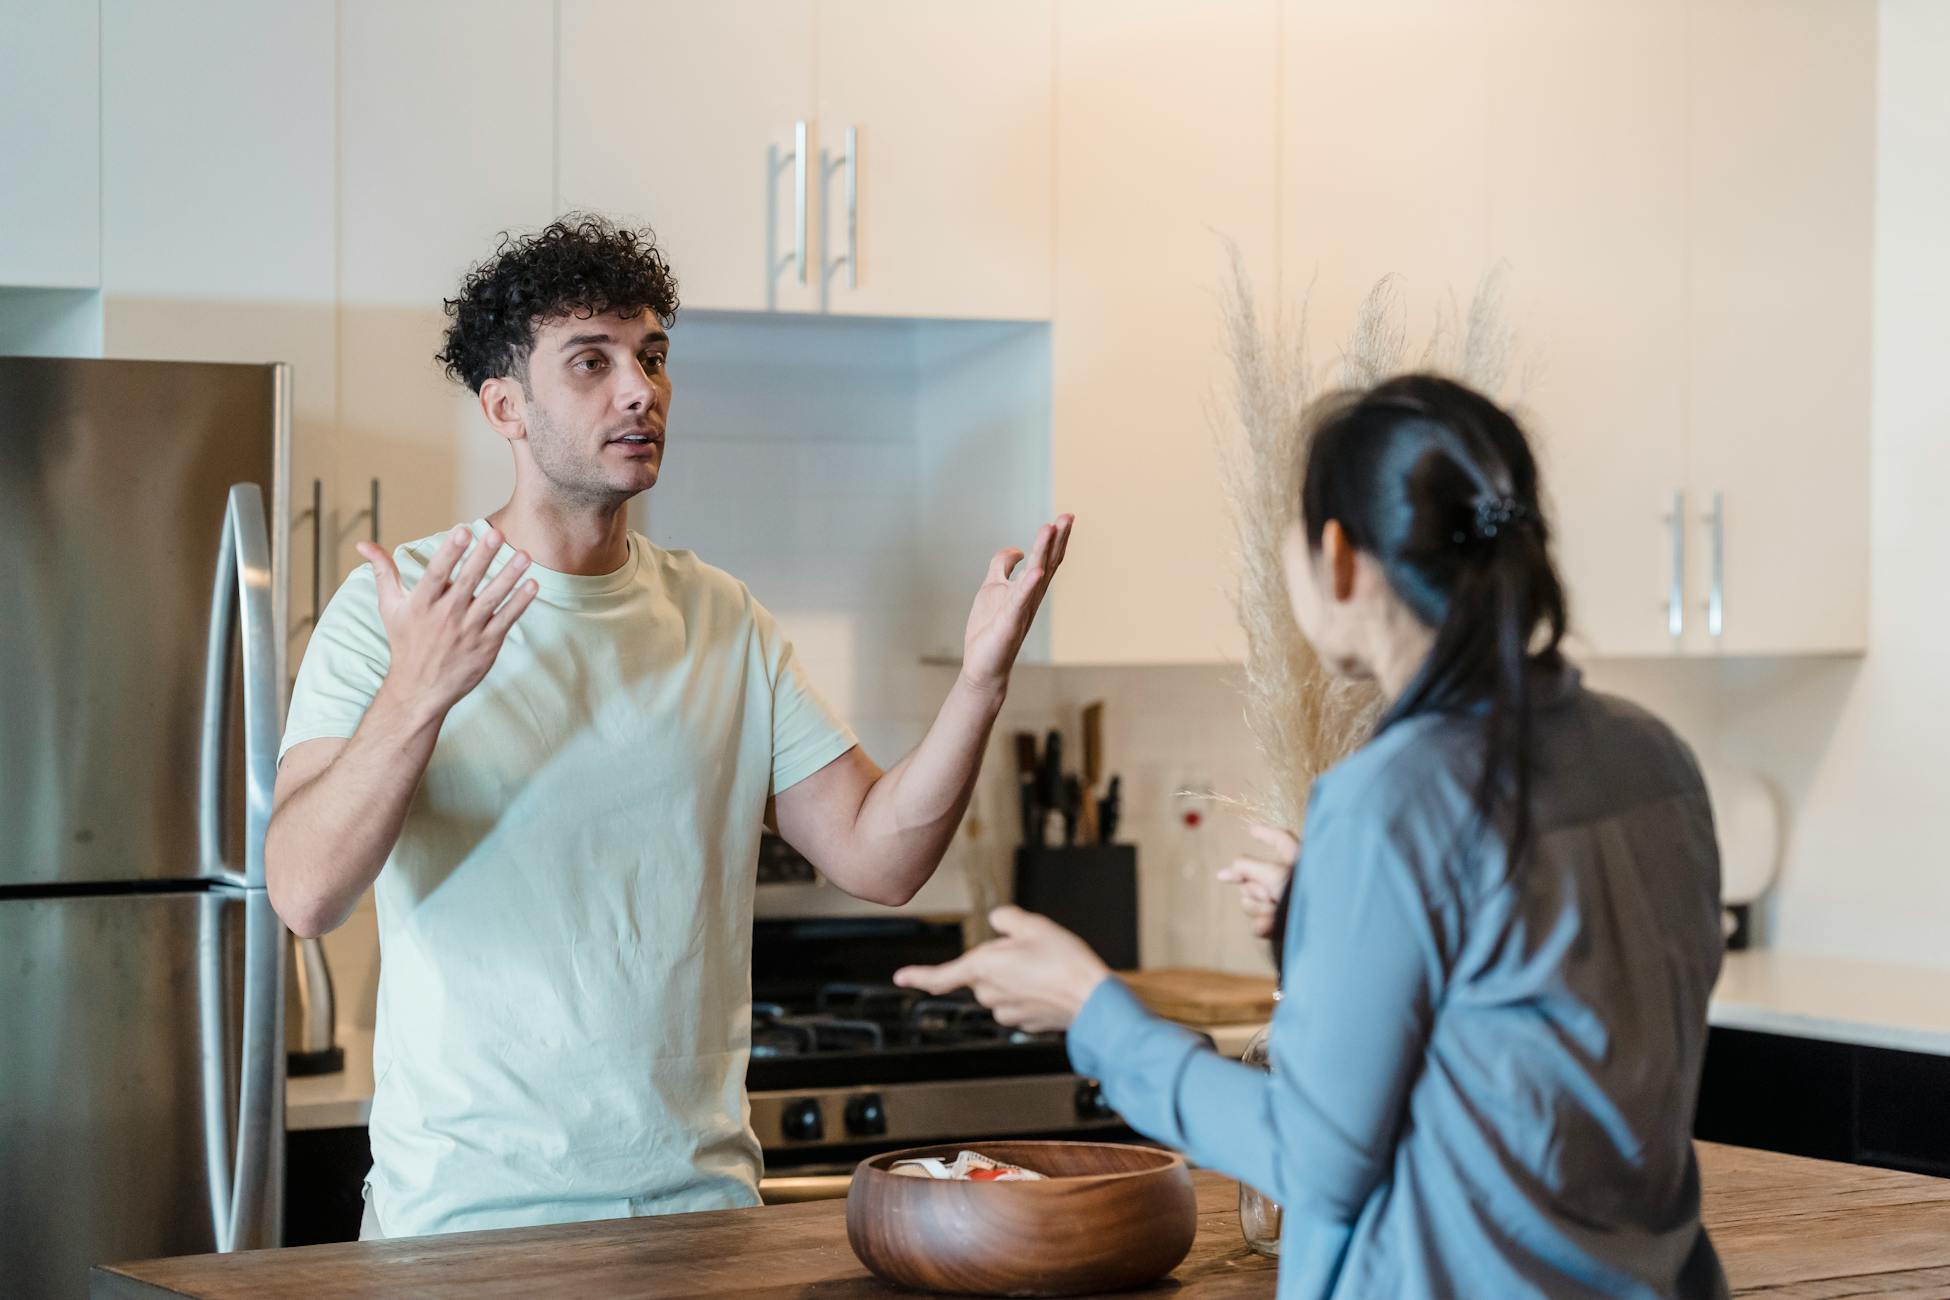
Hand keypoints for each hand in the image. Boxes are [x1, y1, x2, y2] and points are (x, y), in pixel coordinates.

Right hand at [358, 525, 538, 719]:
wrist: (420, 689)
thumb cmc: (405, 642)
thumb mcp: (389, 606)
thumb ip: (383, 571)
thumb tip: (363, 544)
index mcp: (421, 604)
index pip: (437, 573)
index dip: (450, 552)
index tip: (462, 530)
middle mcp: (445, 616)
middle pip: (467, 582)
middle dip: (482, 557)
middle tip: (497, 534)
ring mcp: (468, 631)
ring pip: (492, 599)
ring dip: (509, 576)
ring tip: (524, 555)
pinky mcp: (486, 645)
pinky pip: (506, 620)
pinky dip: (520, 603)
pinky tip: (532, 584)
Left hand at [894, 905, 1110, 1032]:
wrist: (1092, 1000)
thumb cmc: (1065, 962)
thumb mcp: (1034, 925)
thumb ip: (1008, 920)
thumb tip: (997, 921)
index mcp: (984, 967)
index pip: (941, 976)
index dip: (918, 976)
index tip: (901, 977)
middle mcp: (990, 993)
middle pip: (982, 975)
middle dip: (1000, 962)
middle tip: (1032, 950)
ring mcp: (1007, 1012)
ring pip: (1001, 990)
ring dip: (1015, 978)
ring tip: (1046, 968)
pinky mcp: (1025, 1024)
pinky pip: (1019, 1004)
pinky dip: (1030, 994)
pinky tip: (1051, 985)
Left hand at [959, 516, 1073, 697]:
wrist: (984, 666)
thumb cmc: (990, 629)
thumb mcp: (992, 587)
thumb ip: (1001, 566)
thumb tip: (1015, 550)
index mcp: (1027, 588)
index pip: (1045, 559)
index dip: (1055, 539)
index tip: (1065, 517)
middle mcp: (1030, 597)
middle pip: (1047, 563)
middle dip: (1057, 539)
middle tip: (1068, 516)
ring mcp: (1021, 609)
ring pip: (1035, 576)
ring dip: (1043, 552)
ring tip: (1050, 528)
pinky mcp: (1009, 623)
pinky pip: (1019, 601)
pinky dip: (1028, 585)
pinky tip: (1034, 571)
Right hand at [1216, 823, 1297, 938]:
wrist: (1318, 927)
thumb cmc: (1301, 894)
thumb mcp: (1273, 873)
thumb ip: (1246, 867)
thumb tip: (1222, 874)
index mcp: (1294, 861)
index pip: (1280, 839)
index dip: (1265, 833)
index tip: (1252, 829)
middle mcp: (1286, 879)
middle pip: (1251, 878)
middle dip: (1256, 889)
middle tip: (1270, 895)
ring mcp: (1280, 903)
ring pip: (1249, 903)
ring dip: (1260, 908)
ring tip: (1275, 912)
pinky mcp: (1276, 925)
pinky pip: (1256, 923)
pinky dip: (1263, 925)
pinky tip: (1271, 925)